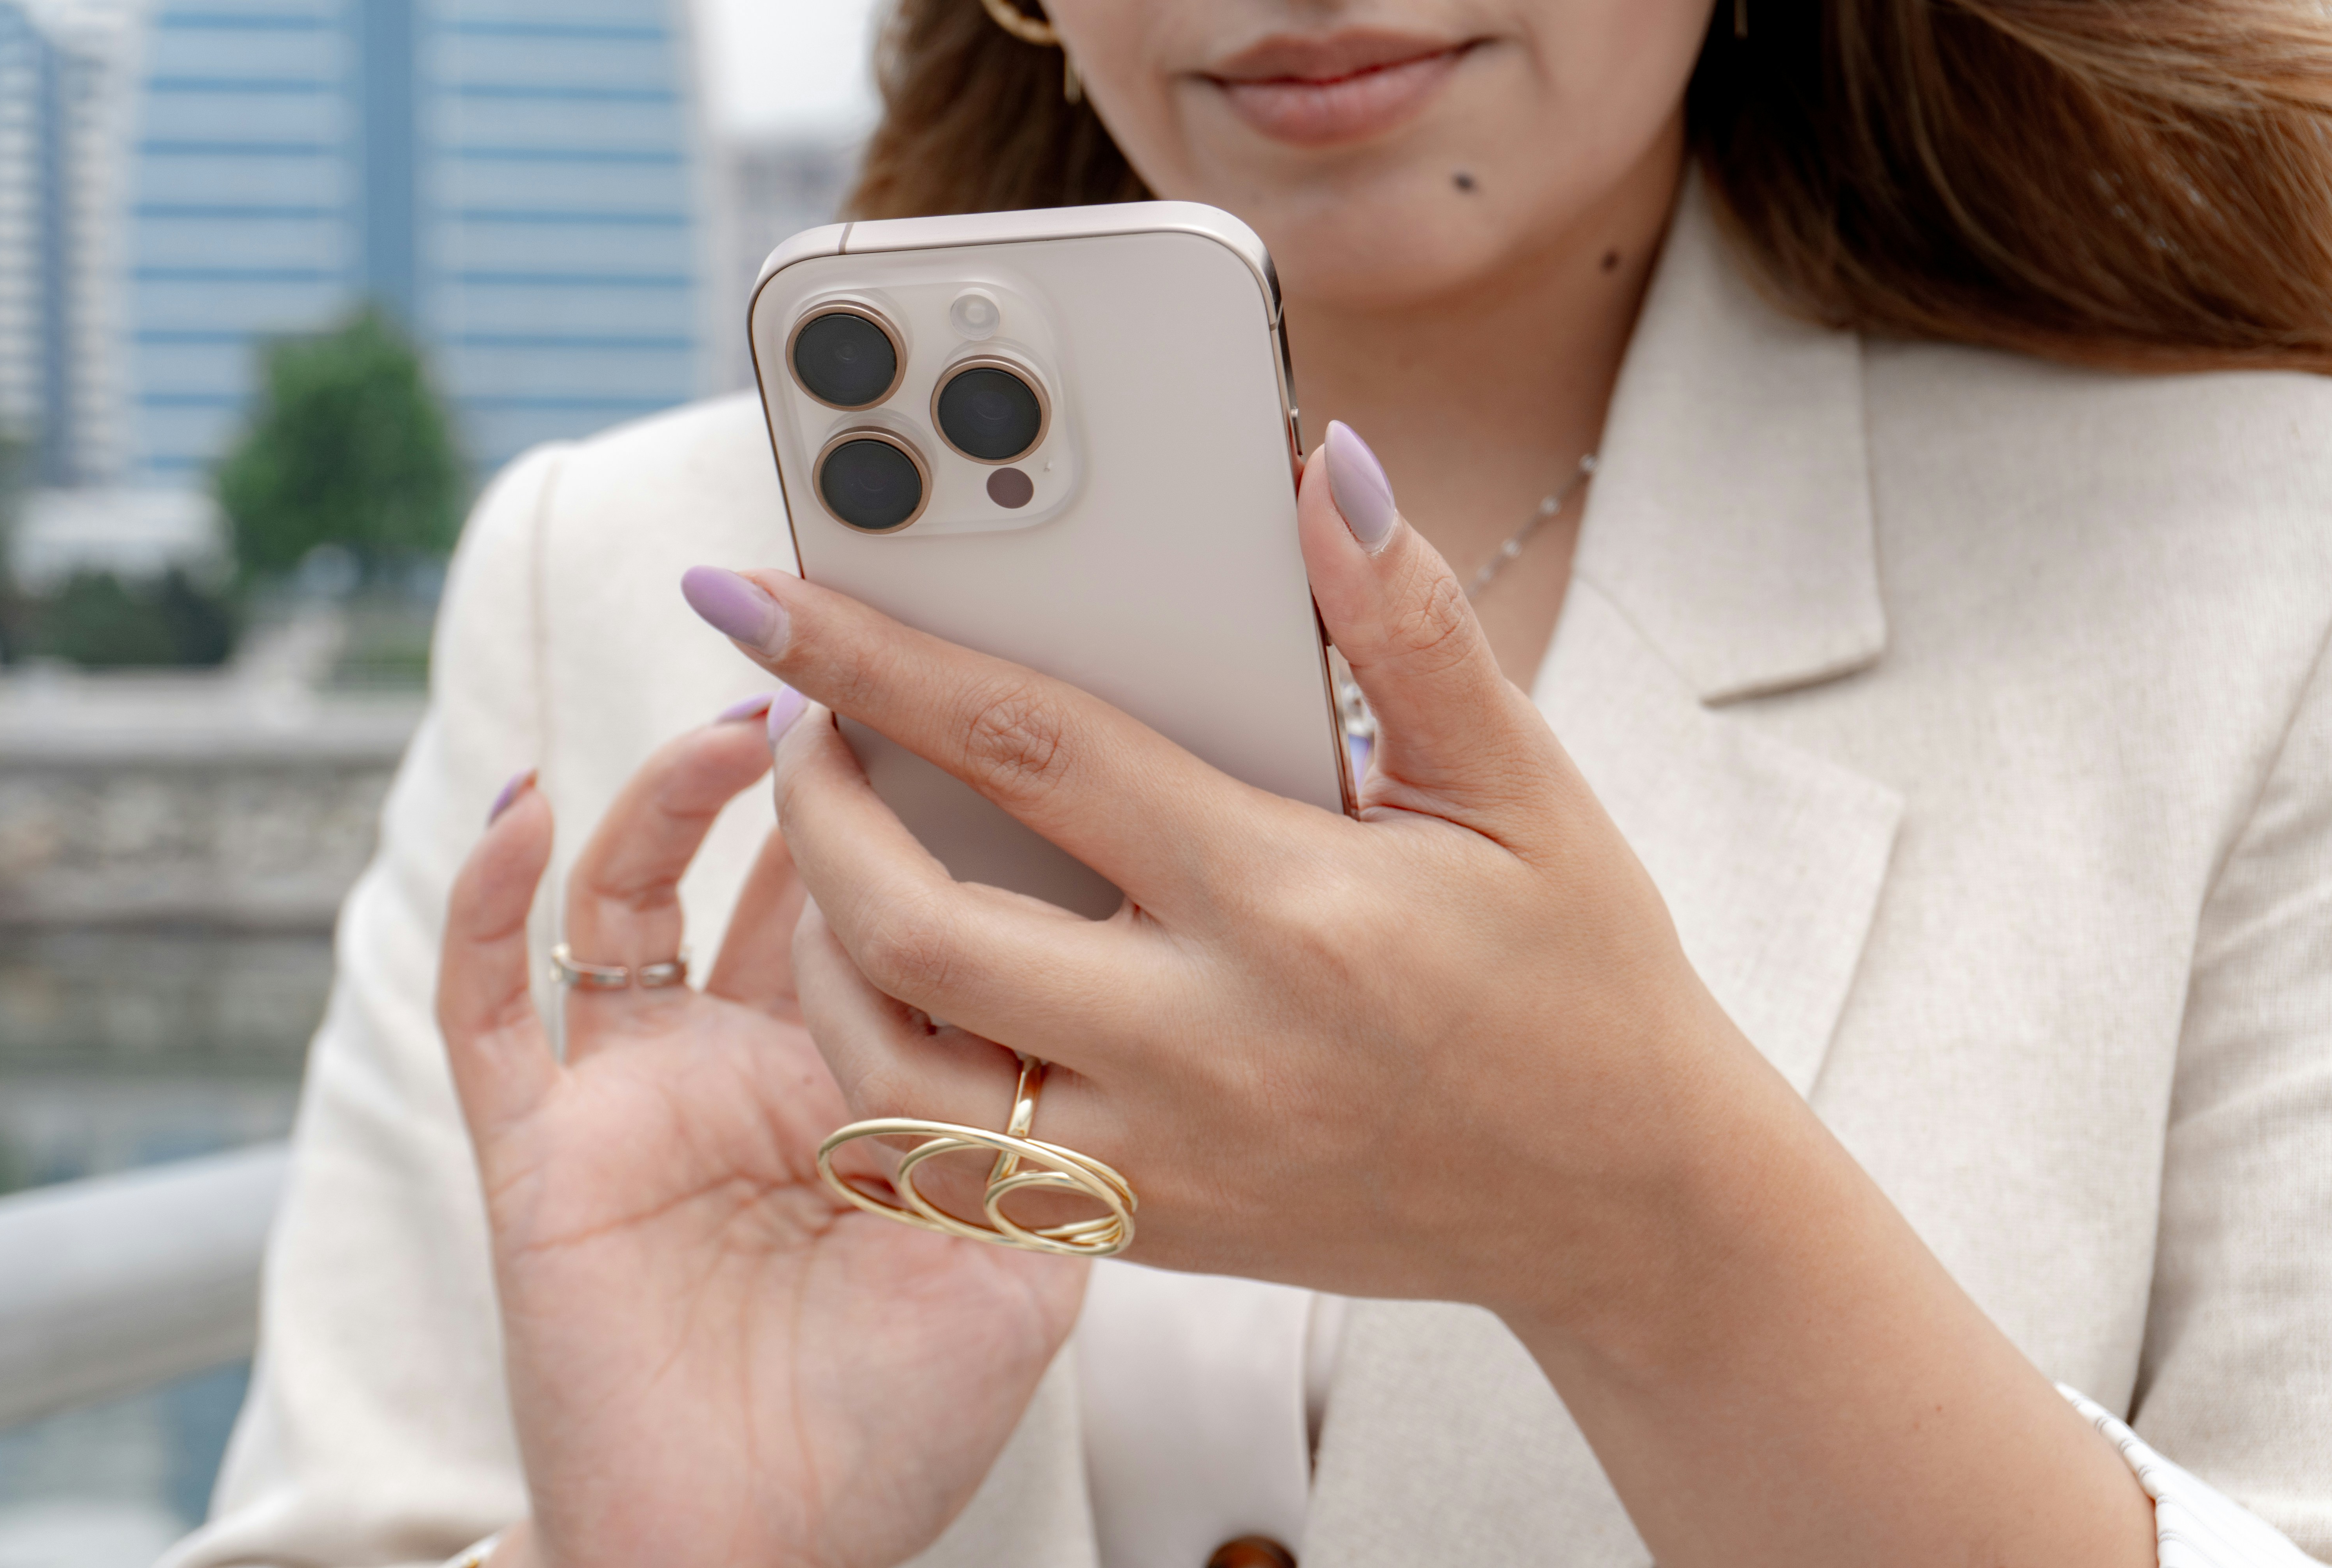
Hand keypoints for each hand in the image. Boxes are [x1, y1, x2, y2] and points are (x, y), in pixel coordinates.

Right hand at [436, 718, 1083, 1567]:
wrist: (760, 1548)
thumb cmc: (894, 1425)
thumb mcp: (1019, 1266)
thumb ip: (1047, 1133)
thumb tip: (1102, 1000)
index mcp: (862, 1083)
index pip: (887, 913)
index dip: (914, 818)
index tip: (960, 721)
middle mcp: (749, 1066)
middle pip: (767, 880)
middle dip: (801, 776)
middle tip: (846, 681)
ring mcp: (640, 1094)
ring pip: (631, 901)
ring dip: (671, 801)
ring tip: (734, 729)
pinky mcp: (540, 1141)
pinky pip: (491, 1003)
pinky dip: (489, 899)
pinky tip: (525, 802)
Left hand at [680, 433, 2156, 1567]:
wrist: (1624, 1205)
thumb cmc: (1578, 976)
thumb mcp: (1520, 786)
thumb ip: (1409, 626)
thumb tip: (1326, 474)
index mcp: (1287, 900)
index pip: (1029, 749)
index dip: (874, 657)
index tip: (757, 596)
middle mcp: (1203, 1039)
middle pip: (916, 923)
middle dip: (809, 808)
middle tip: (789, 725)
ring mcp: (1165, 1155)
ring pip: (900, 1070)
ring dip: (823, 952)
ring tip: (834, 859)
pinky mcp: (1153, 1232)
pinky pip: (954, 1166)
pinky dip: (891, 1070)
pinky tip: (905, 989)